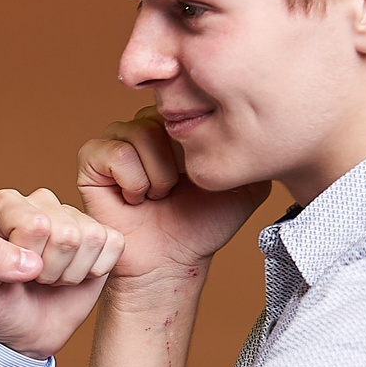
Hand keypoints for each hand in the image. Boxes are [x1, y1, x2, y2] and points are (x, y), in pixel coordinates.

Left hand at [0, 189, 123, 357]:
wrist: (22, 330)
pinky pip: (114, 244)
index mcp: (5, 205)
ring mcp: (73, 216)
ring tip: (52, 277)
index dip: (27, 259)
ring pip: (92, 238)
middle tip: (35, 278)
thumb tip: (29, 260)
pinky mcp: (102, 234)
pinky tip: (75, 275)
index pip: (34, 226)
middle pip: (67, 234)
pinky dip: (96, 271)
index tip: (14, 271)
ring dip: (72, 272)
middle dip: (51, 270)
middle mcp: (41, 202)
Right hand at [76, 110, 266, 298]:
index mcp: (177, 125)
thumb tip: (274, 125)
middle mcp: (145, 125)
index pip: (188, 104)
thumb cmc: (202, 226)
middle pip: (164, 116)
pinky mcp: (91, 159)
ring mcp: (115, 139)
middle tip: (177, 189)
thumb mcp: (245, 185)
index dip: (198, 143)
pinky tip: (136, 200)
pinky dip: (134, 182)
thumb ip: (256, 154)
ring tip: (157, 196)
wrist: (171, 261)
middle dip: (179, 161)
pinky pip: (117, 154)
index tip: (199, 175)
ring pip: (141, 133)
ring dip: (158, 175)